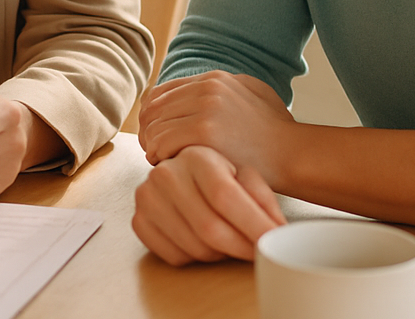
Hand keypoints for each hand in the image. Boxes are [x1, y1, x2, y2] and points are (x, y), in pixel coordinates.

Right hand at [133, 145, 285, 265]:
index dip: (252, 223)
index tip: (273, 239)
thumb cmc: (220, 175)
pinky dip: (198, 258)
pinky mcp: (139, 221)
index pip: (224, 196)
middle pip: (209, 227)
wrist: (185, 173)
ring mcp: (147, 198)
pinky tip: (207, 243)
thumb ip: (261, 198)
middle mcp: (165, 174)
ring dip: (222, 254)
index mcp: (195, 156)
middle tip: (260, 251)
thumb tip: (275, 229)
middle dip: (241, 247)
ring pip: (195, 246)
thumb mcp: (245, 174)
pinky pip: (175, 256)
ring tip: (233, 242)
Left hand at [138, 70, 294, 185]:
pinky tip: (172, 167)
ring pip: (153, 126)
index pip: (161, 93)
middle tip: (156, 153)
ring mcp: (205, 108)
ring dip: (153, 147)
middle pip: (152, 109)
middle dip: (149, 133)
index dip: (153, 117)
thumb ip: (219, 90)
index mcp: (214, 79)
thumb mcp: (249, 94)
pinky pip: (161, 143)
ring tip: (165, 162)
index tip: (156, 136)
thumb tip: (189, 92)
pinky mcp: (204, 132)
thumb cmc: (273, 133)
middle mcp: (207, 88)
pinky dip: (159, 157)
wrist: (294, 154)